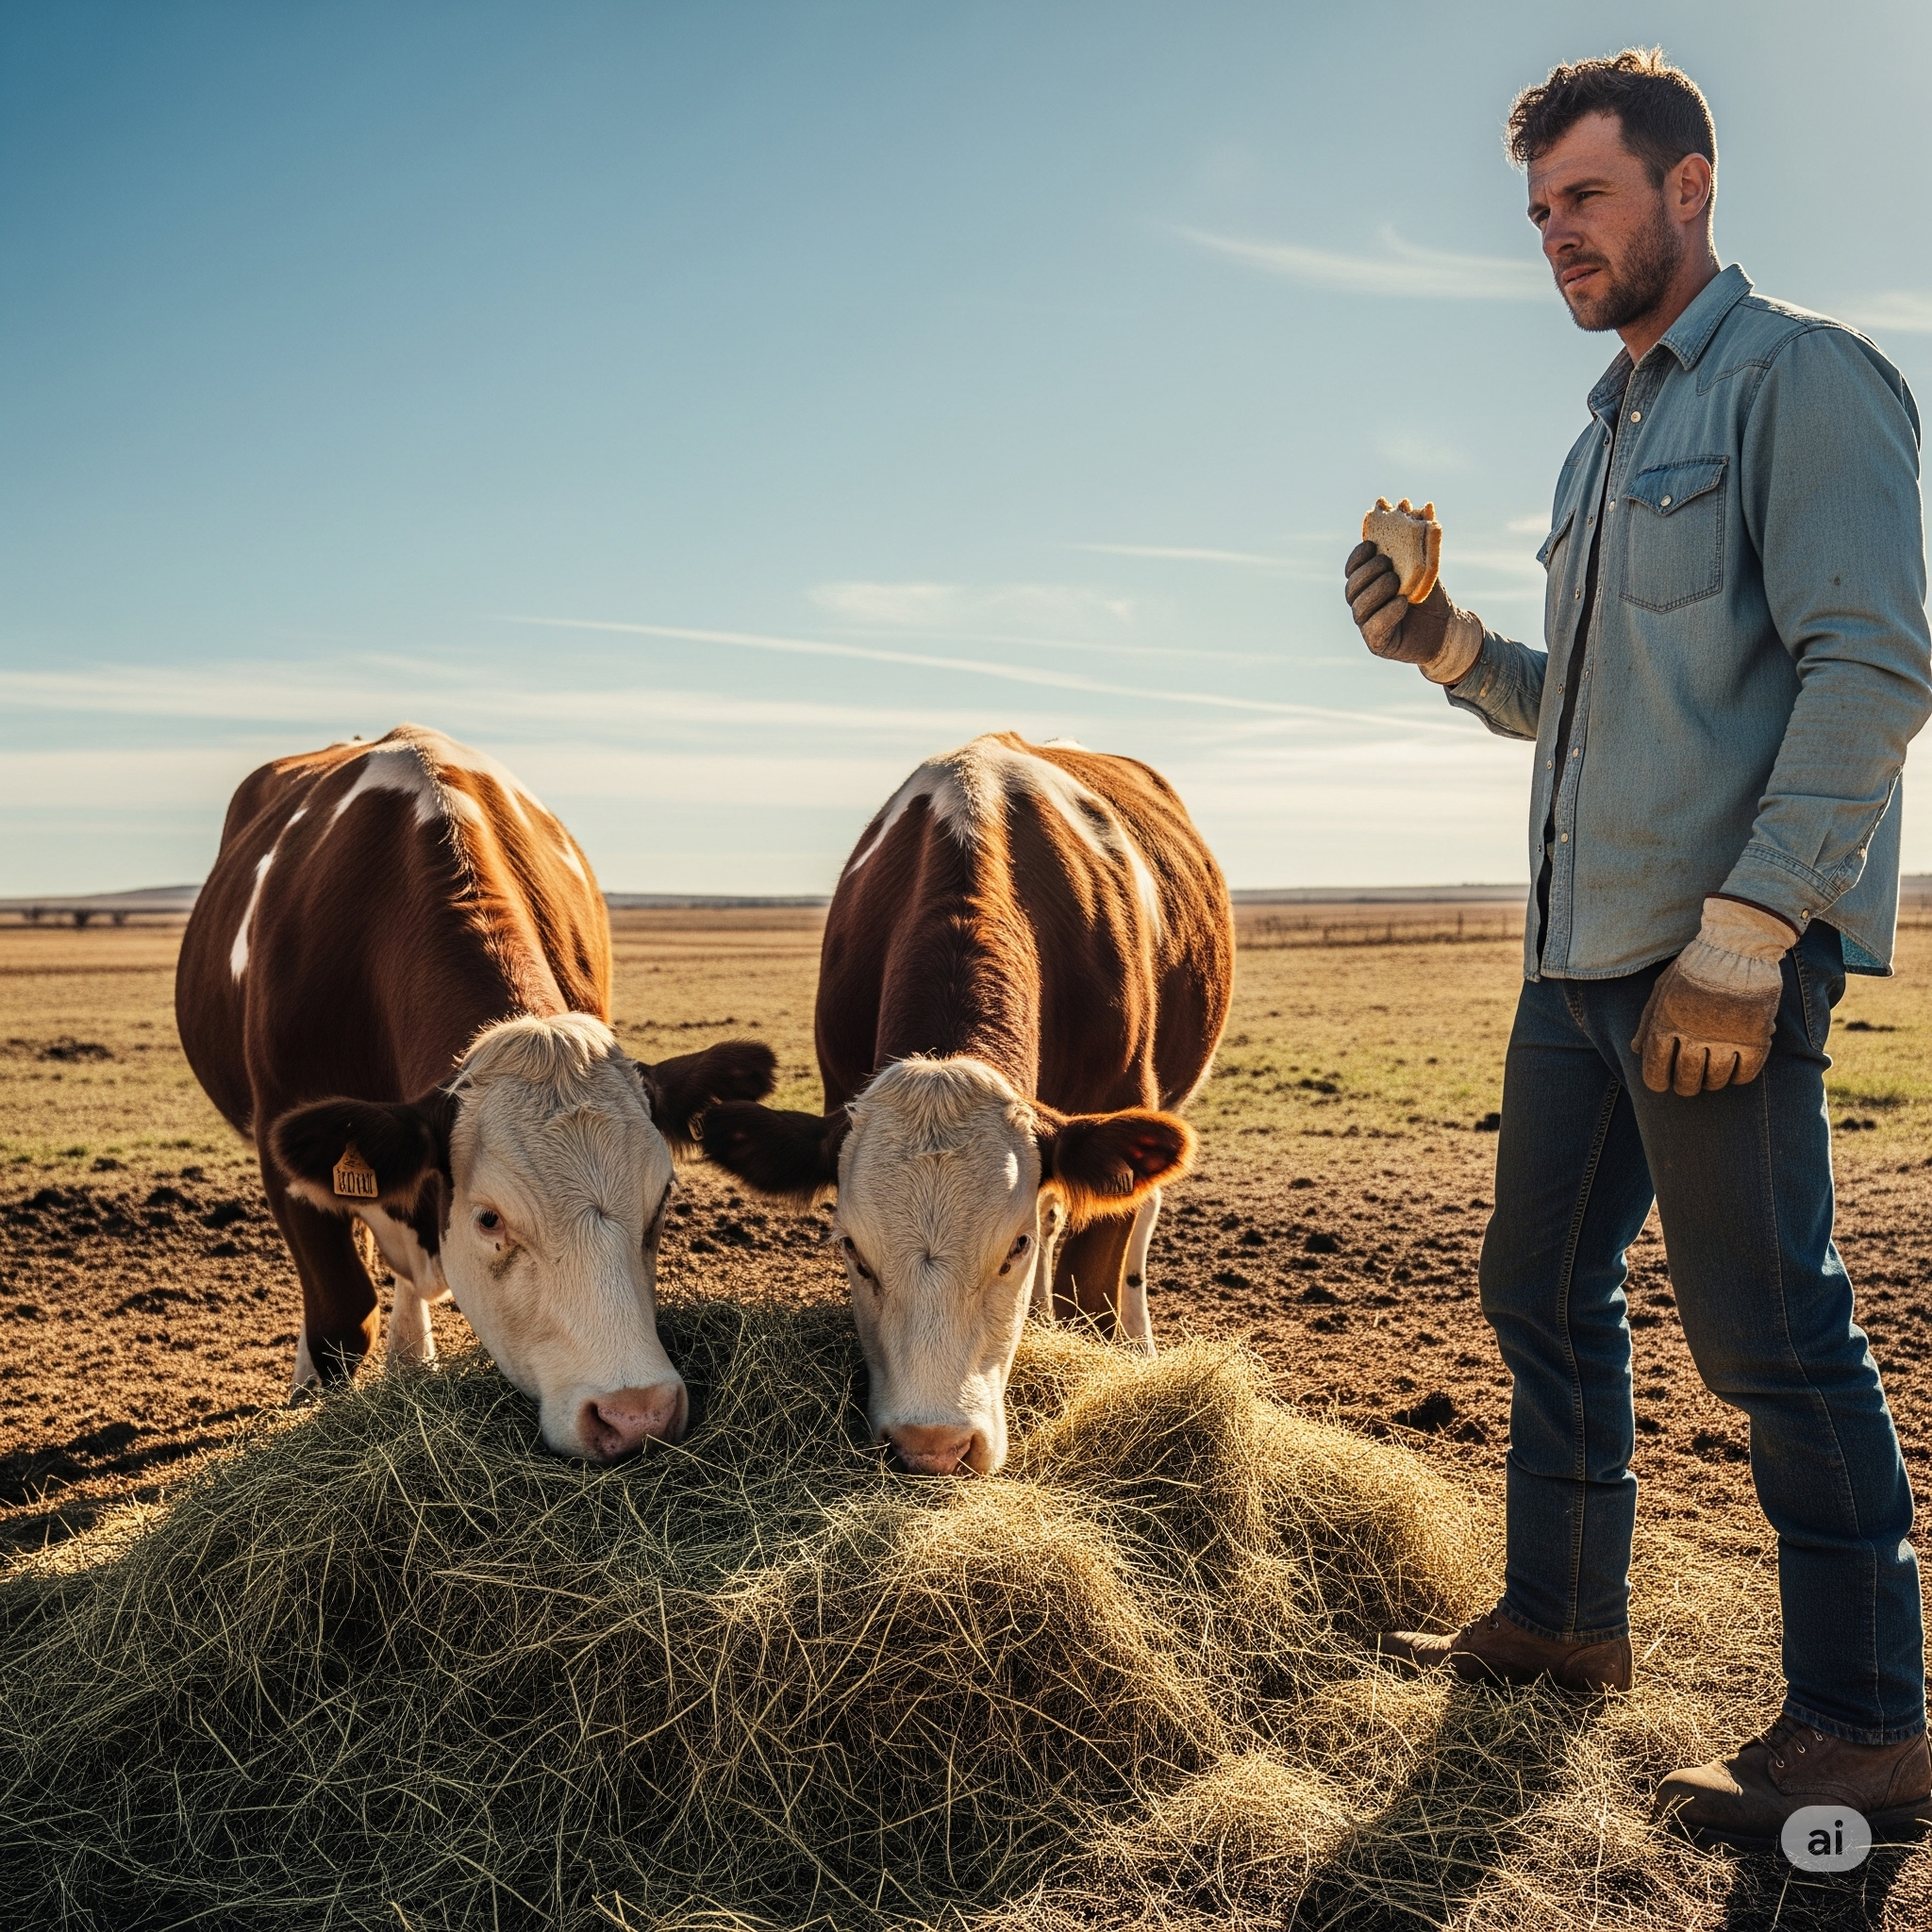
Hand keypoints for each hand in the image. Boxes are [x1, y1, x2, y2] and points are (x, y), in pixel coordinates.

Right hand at [1343, 542, 1482, 683]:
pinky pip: (1374, 627)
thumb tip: (1426, 505)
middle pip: (1352, 587)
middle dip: (1367, 573)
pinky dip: (1387, 613)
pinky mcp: (1377, 643)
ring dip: (1376, 591)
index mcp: (1368, 584)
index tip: (1371, 545)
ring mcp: (1367, 624)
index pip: (1352, 569)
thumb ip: (1422, 539)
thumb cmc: (1431, 596)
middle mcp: (1363, 604)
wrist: (1446, 627)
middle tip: (1388, 564)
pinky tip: (1403, 603)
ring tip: (1396, 582)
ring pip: (1359, 606)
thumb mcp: (1427, 564)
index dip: (1357, 556)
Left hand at [1632, 897, 1797, 1094]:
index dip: (1658, 1083)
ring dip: (1711, 1083)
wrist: (1736, 946)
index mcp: (1665, 1024)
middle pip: (1686, 1080)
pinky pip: (1745, 1072)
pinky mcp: (1754, 1037)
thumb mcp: (1662, 989)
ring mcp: (1725, 1037)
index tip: (1663, 1084)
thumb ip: (1647, 1021)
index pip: (1655, 1070)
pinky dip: (1738, 1078)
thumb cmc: (1694, 967)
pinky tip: (1734, 1071)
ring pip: (1715, 1080)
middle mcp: (1692, 1035)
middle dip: (1685, 1086)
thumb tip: (1637, 1051)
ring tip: (1710, 1077)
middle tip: (1689, 1083)